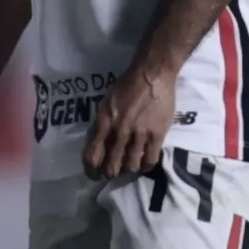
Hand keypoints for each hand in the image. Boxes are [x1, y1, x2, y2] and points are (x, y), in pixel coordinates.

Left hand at [83, 62, 177, 179]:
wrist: (152, 74)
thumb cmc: (127, 85)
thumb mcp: (106, 102)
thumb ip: (102, 123)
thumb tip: (97, 143)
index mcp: (104, 122)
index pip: (92, 155)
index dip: (91, 170)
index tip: (93, 174)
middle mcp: (119, 131)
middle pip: (111, 166)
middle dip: (110, 173)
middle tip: (112, 172)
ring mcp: (139, 134)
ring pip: (131, 166)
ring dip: (128, 169)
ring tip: (129, 166)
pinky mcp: (157, 135)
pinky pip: (149, 160)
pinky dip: (145, 166)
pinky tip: (144, 163)